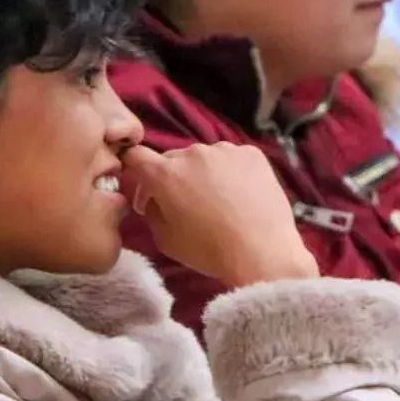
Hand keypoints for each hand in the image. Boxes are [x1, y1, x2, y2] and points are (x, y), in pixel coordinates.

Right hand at [121, 143, 318, 287]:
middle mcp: (193, 153)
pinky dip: (231, 172)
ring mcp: (225, 150)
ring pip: (204, 158)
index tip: (147, 192)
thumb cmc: (209, 250)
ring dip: (203, 174)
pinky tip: (240, 195)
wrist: (262, 251)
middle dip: (172, 179)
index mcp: (165, 173)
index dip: (137, 173)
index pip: (136, 156)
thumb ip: (151, 211)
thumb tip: (152, 198)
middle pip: (172, 159)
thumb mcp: (165, 239)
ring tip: (218, 201)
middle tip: (185, 205)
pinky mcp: (252, 153)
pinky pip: (232, 159)